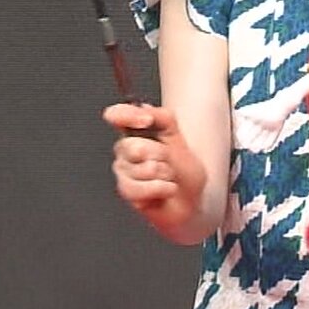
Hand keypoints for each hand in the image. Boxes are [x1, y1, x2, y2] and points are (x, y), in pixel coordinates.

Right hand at [104, 103, 206, 227]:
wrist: (191, 198)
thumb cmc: (184, 168)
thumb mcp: (178, 135)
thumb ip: (162, 117)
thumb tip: (144, 109)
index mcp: (134, 131)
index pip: (117, 114)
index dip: (127, 115)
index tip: (146, 121)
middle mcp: (124, 149)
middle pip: (133, 146)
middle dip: (160, 154)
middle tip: (168, 161)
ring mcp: (123, 171)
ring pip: (142, 169)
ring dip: (165, 174)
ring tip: (168, 177)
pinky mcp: (127, 192)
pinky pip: (142, 189)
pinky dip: (162, 189)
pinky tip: (166, 190)